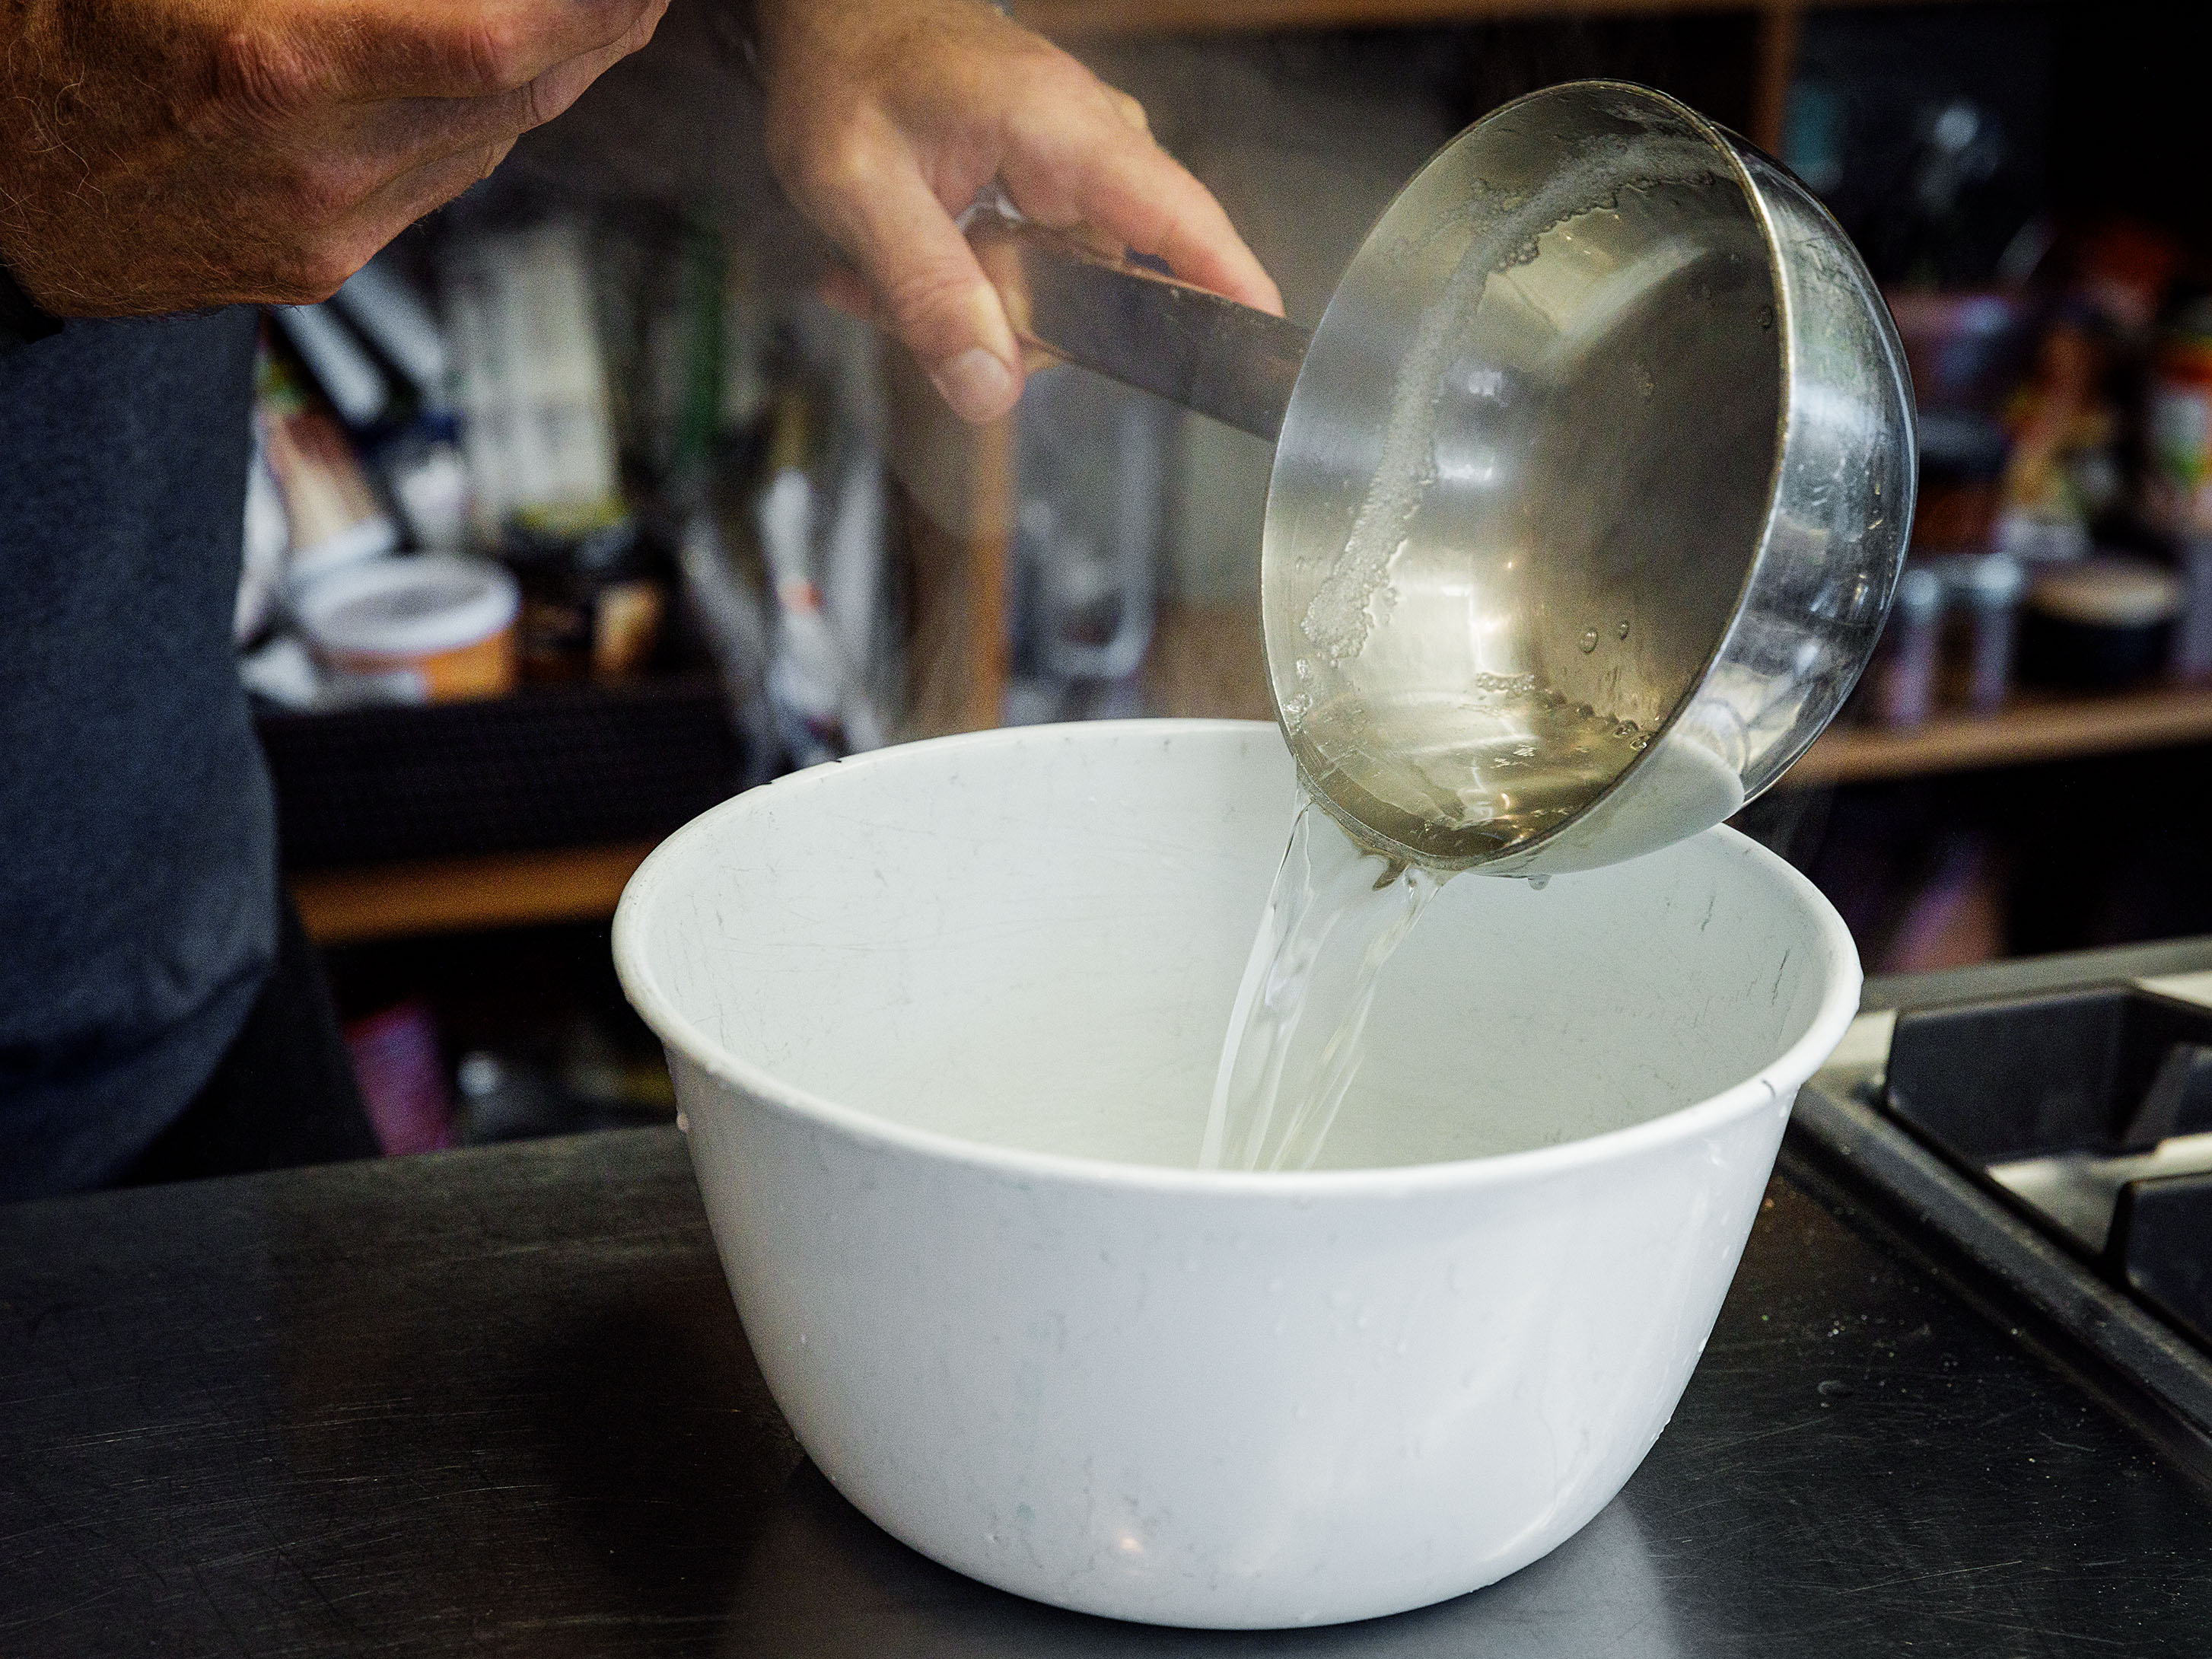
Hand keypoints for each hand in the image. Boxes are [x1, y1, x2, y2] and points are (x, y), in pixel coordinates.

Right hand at [0, 0, 667, 315]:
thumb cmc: (64, 35)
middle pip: (527, 89)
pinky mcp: (328, 265)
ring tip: (606, 2)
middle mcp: (317, 161)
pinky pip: (451, 175)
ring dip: (571, 65)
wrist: (3, 191)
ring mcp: (330, 228)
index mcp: (271, 60)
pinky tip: (521, 60)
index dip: (592, 2)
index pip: (499, 37)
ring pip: (504, 137)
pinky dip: (503, 114)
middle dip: (607, 21)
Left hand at [755, 0, 1281, 423]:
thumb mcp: (858, 191)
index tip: (1259, 346)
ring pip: (1058, 289)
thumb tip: (990, 392)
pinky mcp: (1043, 185)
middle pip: (1107, 285)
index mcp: (1061, 128)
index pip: (1176, 215)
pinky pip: (1029, 268)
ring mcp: (1069, 167)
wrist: (828, 11)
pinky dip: (958, 282)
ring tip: (880, 276)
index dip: (1225, 284)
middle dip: (1010, 322)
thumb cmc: (844, 68)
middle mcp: (1085, 146)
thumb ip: (926, 293)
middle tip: (908, 308)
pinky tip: (888, 269)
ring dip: (970, 304)